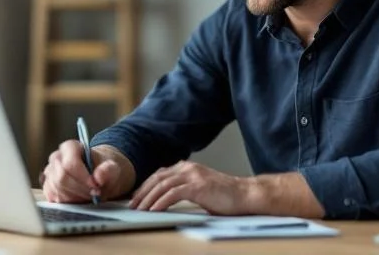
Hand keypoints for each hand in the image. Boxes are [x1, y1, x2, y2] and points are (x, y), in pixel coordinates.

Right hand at [41, 140, 131, 202]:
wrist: (99, 174)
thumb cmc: (104, 168)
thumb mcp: (112, 167)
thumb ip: (108, 170)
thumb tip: (99, 177)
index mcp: (70, 147)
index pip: (70, 163)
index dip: (82, 177)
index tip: (95, 185)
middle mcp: (56, 158)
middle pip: (62, 178)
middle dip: (80, 189)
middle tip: (94, 194)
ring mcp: (50, 173)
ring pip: (58, 190)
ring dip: (75, 197)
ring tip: (89, 196)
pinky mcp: (48, 187)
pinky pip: (54, 198)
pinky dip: (68, 202)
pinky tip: (79, 199)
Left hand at [129, 160, 248, 214]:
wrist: (245, 195)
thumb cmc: (225, 196)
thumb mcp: (200, 189)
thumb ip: (184, 189)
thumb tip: (165, 199)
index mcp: (187, 167)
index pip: (159, 175)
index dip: (145, 186)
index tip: (136, 198)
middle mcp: (188, 168)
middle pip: (157, 178)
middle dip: (142, 192)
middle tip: (132, 205)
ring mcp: (193, 176)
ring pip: (162, 185)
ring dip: (148, 198)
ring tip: (139, 210)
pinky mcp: (198, 187)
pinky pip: (173, 194)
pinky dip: (160, 202)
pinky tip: (154, 210)